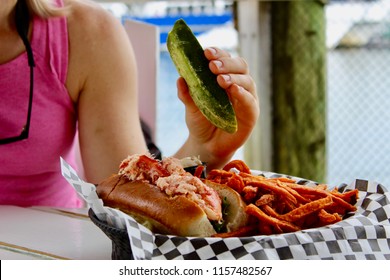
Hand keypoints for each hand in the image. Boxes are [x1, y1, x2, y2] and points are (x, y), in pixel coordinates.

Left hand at [177, 47, 259, 167]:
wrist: (206, 145)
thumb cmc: (201, 122)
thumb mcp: (191, 106)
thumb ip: (186, 93)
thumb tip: (180, 78)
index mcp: (224, 78)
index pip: (225, 59)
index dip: (218, 53)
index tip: (205, 52)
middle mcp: (238, 85)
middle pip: (240, 65)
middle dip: (226, 63)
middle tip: (212, 65)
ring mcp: (247, 98)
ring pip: (247, 80)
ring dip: (234, 77)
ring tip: (220, 79)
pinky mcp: (251, 114)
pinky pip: (250, 101)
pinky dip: (242, 94)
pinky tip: (233, 90)